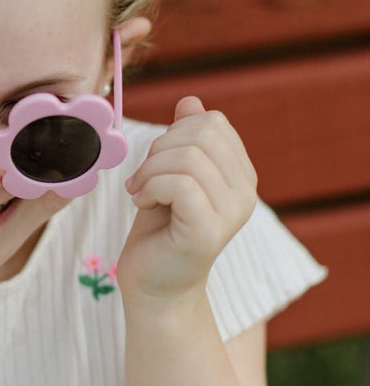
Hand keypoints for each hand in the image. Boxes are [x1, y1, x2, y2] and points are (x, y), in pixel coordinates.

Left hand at [117, 98, 256, 306]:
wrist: (154, 284)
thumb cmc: (160, 229)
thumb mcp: (170, 173)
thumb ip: (184, 139)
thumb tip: (191, 101)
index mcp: (240, 174)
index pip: (212, 122)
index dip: (174, 133)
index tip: (155, 164)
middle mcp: (246, 192)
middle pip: (202, 133)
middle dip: (160, 149)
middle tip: (144, 178)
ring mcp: (232, 213)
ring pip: (188, 157)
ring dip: (150, 171)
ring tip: (141, 194)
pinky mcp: (210, 231)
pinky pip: (179, 184)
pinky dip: (150, 188)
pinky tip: (142, 205)